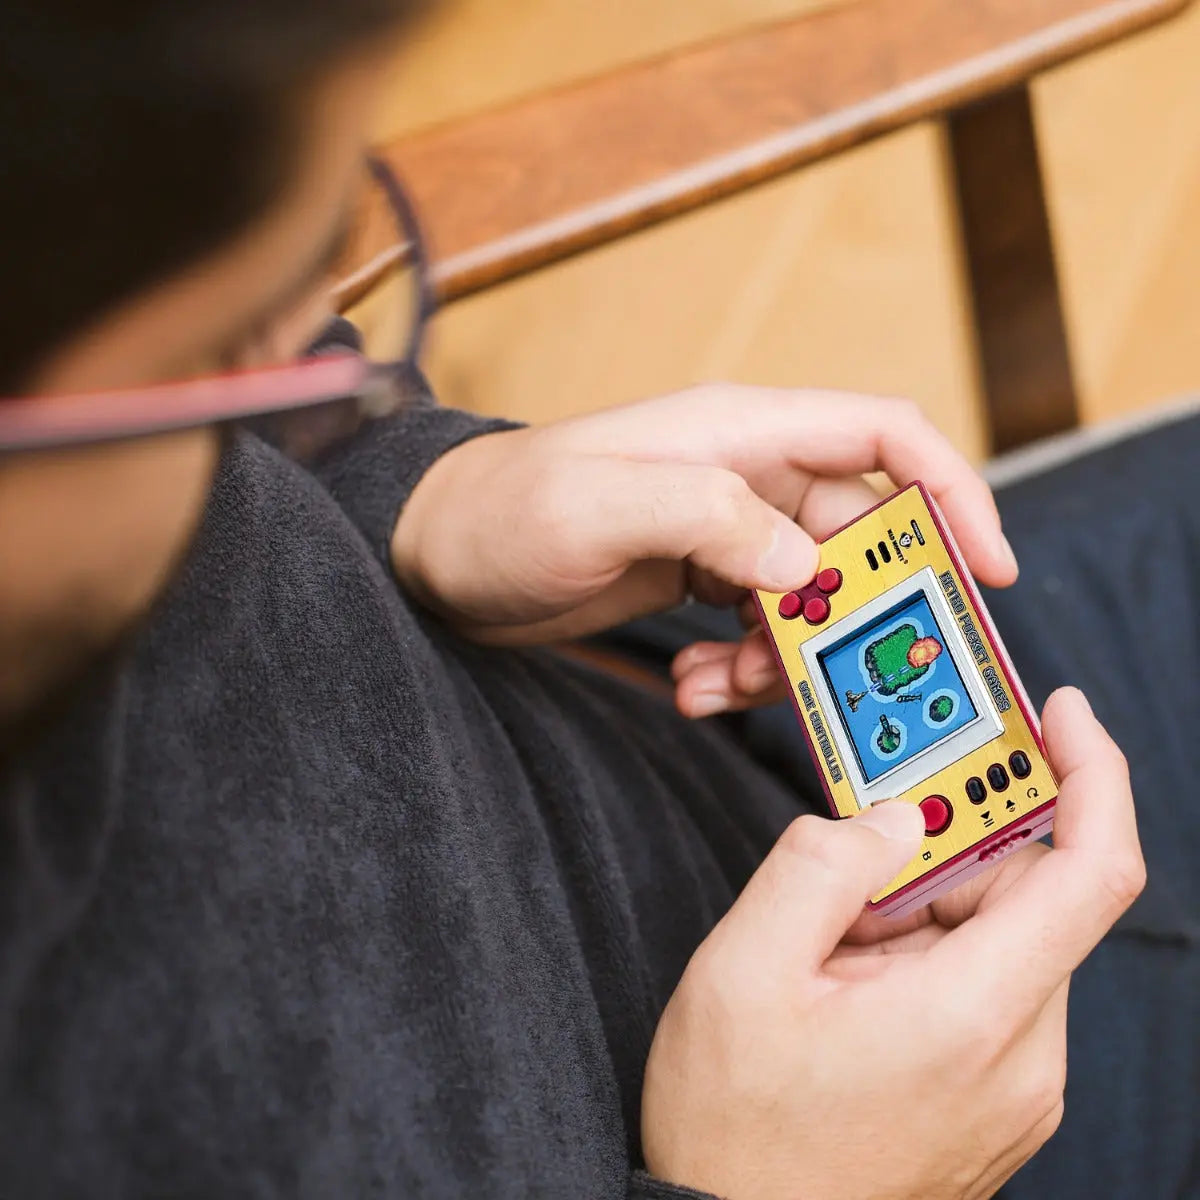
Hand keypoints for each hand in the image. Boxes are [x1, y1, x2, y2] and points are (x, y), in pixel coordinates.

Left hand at [391, 386, 1016, 715]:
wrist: (432, 554)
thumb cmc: (497, 513)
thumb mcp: (592, 508)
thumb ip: (704, 516)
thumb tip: (804, 559)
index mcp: (738, 432)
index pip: (884, 434)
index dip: (952, 490)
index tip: (988, 567)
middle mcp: (744, 474)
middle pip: (858, 533)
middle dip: (861, 609)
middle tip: (838, 673)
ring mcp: (722, 528)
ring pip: (810, 594)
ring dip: (787, 654)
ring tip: (723, 689)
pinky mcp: (696, 576)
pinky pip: (757, 626)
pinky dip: (741, 668)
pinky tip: (694, 690)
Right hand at [640, 688, 1144, 1199]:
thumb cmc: (736, 1125)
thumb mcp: (743, 970)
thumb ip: (821, 865)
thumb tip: (895, 816)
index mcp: (973, 1013)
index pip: (1092, 870)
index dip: (1093, 773)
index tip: (1061, 714)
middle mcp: (1023, 1055)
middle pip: (1027, 896)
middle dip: (946, 850)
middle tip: (857, 853)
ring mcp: (1016, 1087)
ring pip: (1001, 939)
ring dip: (926, 908)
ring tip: (834, 946)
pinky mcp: (996, 1100)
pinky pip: (987, 987)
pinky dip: (930, 954)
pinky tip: (854, 984)